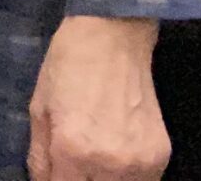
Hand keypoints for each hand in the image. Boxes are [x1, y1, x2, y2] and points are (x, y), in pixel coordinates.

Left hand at [27, 14, 165, 180]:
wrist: (114, 35)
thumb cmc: (68, 66)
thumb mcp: (39, 109)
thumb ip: (39, 158)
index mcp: (73, 150)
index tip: (58, 171)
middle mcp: (109, 163)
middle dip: (81, 180)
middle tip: (76, 165)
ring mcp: (139, 162)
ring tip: (96, 160)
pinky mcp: (161, 156)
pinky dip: (127, 177)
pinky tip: (116, 155)